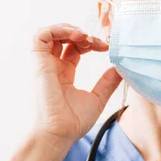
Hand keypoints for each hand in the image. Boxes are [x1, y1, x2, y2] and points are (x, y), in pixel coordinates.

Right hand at [31, 23, 122, 144]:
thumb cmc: (74, 121)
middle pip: (63, 38)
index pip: (74, 48)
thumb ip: (108, 81)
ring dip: (69, 29)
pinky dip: (57, 29)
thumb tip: (121, 68)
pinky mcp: (39, 63)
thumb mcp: (98, 97)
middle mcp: (53, 67)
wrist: (60, 132)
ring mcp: (45, 64)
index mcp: (64, 74)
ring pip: (50, 33)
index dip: (90, 43)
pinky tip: (74, 36)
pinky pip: (40, 36)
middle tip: (96, 42)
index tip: (105, 47)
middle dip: (81, 34)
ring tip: (84, 36)